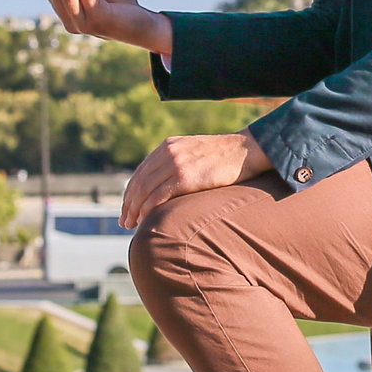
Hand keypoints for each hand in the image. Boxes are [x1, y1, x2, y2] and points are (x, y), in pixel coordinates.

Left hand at [120, 132, 272, 228]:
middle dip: (128, 203)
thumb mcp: (196, 153)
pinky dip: (147, 210)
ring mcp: (175, 163)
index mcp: (168, 145)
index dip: (131, 191)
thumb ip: (180, 162)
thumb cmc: (226, 157)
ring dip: (134, 210)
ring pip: (144, 190)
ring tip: (131, 225)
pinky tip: (144, 220)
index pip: (141, 171)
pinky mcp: (184, 177)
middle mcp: (168, 152)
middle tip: (124, 222)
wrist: (247, 150)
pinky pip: (157, 196)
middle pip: (139, 181)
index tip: (127, 208)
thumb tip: (169, 184)